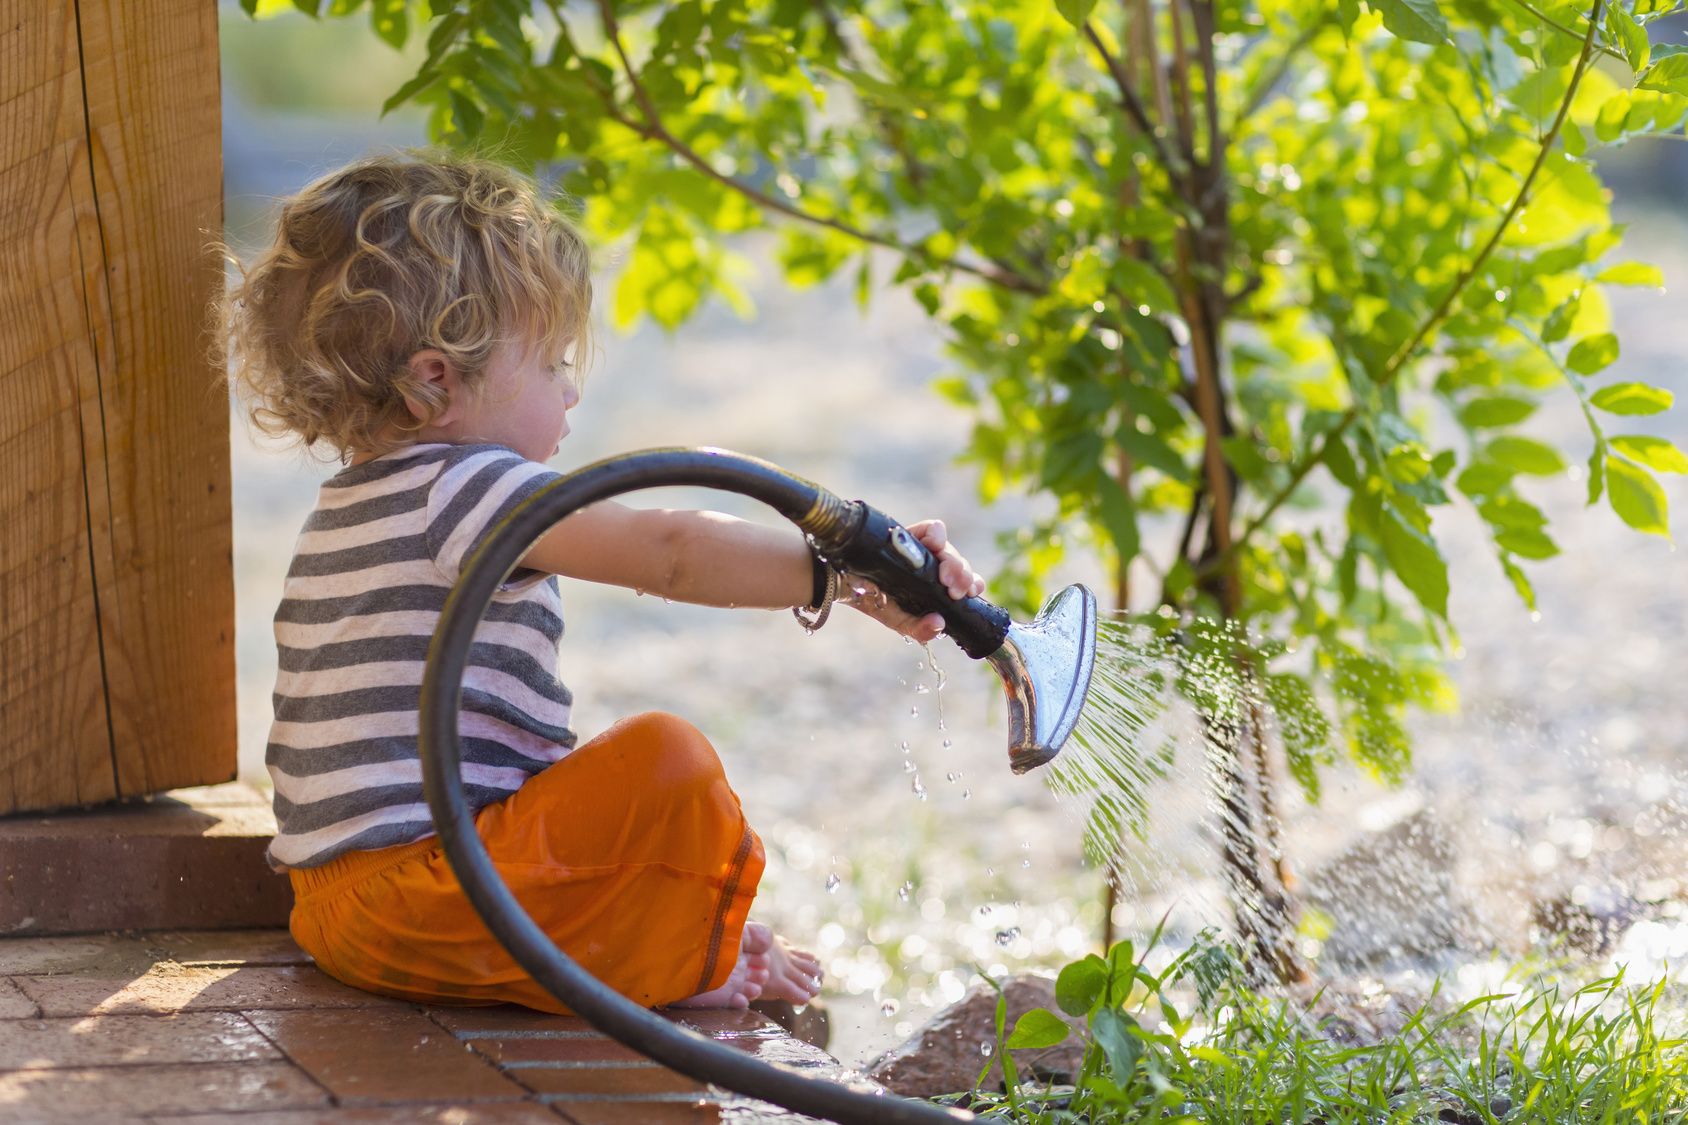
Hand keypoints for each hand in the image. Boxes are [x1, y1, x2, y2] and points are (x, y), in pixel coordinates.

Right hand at [840, 519, 985, 642]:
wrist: (843, 584)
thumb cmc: (873, 600)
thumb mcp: (899, 621)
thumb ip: (920, 629)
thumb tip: (939, 624)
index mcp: (936, 586)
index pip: (964, 582)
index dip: (973, 584)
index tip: (971, 594)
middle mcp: (932, 566)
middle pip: (959, 566)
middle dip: (963, 577)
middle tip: (954, 591)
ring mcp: (922, 549)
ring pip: (949, 550)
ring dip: (953, 563)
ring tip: (945, 578)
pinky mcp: (910, 534)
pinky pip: (932, 529)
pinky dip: (937, 536)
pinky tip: (933, 547)